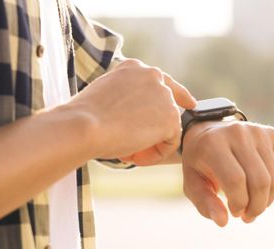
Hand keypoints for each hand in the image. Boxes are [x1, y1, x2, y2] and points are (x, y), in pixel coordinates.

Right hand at [67, 59, 195, 161]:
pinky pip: (170, 143)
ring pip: (168, 127)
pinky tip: (135, 157)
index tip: (189, 104)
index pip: (161, 80)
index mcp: (134, 68)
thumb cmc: (84, 117)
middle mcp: (153, 76)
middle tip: (139, 146)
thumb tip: (135, 117)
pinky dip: (155, 154)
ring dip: (150, 143)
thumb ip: (126, 100)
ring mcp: (165, 96)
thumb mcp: (105, 97)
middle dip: (158, 127)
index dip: (178, 95)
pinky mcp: (171, 118)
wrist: (84, 125)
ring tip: (126, 152)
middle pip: (170, 104)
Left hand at [181, 120, 273, 226]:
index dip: (238, 203)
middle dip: (256, 207)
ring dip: (266, 202)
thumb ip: (205, 203)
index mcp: (213, 143)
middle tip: (247, 217)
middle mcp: (238, 133)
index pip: (236, 180)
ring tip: (253, 208)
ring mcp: (258, 132)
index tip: (233, 213)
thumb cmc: (200, 164)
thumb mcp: (193, 184)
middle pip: (260, 180)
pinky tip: (261, 194)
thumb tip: (223, 222)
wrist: (210, 134)